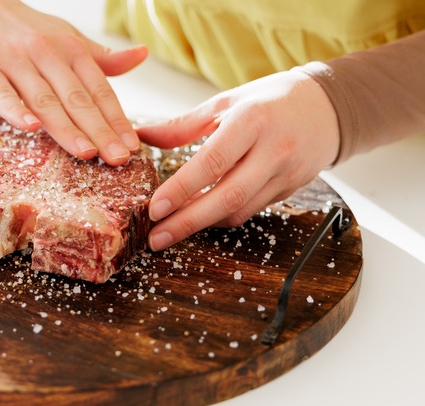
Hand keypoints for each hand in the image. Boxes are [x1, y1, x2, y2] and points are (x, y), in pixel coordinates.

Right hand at [0, 0, 147, 165]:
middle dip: (99, 131)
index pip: (99, 89)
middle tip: (117, 159)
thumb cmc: (26, 31)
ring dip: (66, 127)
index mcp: (71, 49)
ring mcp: (14, 60)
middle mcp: (47, 53)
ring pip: (44, 99)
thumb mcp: (67, 37)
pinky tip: (31, 128)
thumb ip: (100, 57)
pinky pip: (1, 92)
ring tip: (85, 152)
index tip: (132, 147)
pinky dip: (15, 110)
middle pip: (77, 98)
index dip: (117, 119)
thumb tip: (141, 55)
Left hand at [140, 70, 339, 250]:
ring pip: (239, 211)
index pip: (212, 162)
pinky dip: (221, 217)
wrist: (329, 107)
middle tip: (155, 238)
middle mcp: (272, 151)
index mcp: (252, 121)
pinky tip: (199, 217)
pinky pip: (250, 210)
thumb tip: (142, 136)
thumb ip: (183, 125)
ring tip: (169, 231)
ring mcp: (285, 174)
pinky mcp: (289, 190)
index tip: (155, 208)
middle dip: (187, 222)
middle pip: (227, 197)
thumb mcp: (226, 101)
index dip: (181, 189)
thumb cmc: (271, 99)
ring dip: (201, 224)